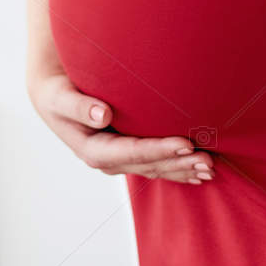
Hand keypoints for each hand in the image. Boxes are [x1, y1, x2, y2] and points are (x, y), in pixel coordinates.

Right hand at [27, 68, 215, 183]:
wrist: (55, 97)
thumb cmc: (58, 92)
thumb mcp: (60, 97)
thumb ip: (78, 106)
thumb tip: (102, 114)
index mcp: (93, 149)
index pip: (132, 152)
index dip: (159, 150)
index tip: (185, 144)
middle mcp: (109, 159)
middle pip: (149, 165)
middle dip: (179, 164)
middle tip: (208, 161)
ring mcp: (120, 159)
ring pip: (157, 168)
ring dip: (183, 170)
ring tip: (210, 169)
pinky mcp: (129, 154)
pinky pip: (157, 164)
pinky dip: (178, 169)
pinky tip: (199, 174)